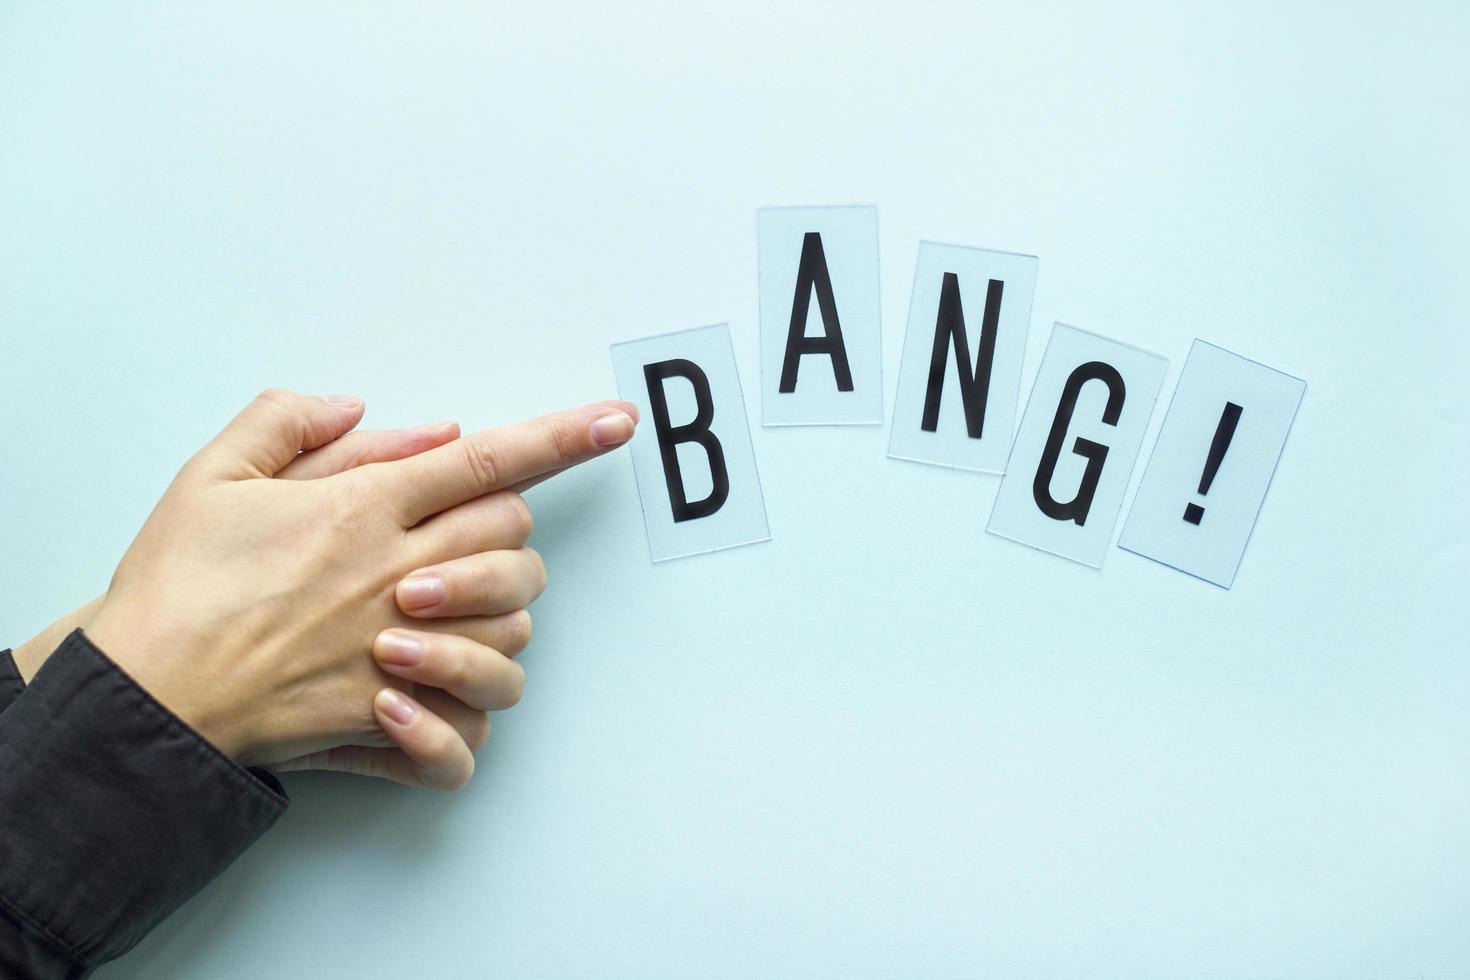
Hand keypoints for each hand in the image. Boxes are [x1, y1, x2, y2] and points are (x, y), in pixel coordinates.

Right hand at [84, 389, 637, 780]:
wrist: (144, 693)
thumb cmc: (176, 588)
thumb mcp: (215, 474)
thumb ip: (290, 423)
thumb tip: (371, 410)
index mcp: (365, 509)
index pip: (489, 459)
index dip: (564, 436)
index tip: (616, 421)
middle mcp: (398, 576)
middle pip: (515, 538)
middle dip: (508, 531)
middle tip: (462, 540)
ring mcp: (402, 653)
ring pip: (515, 630)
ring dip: (497, 619)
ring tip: (445, 618)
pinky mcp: (389, 722)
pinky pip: (472, 734)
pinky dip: (466, 726)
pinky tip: (430, 706)